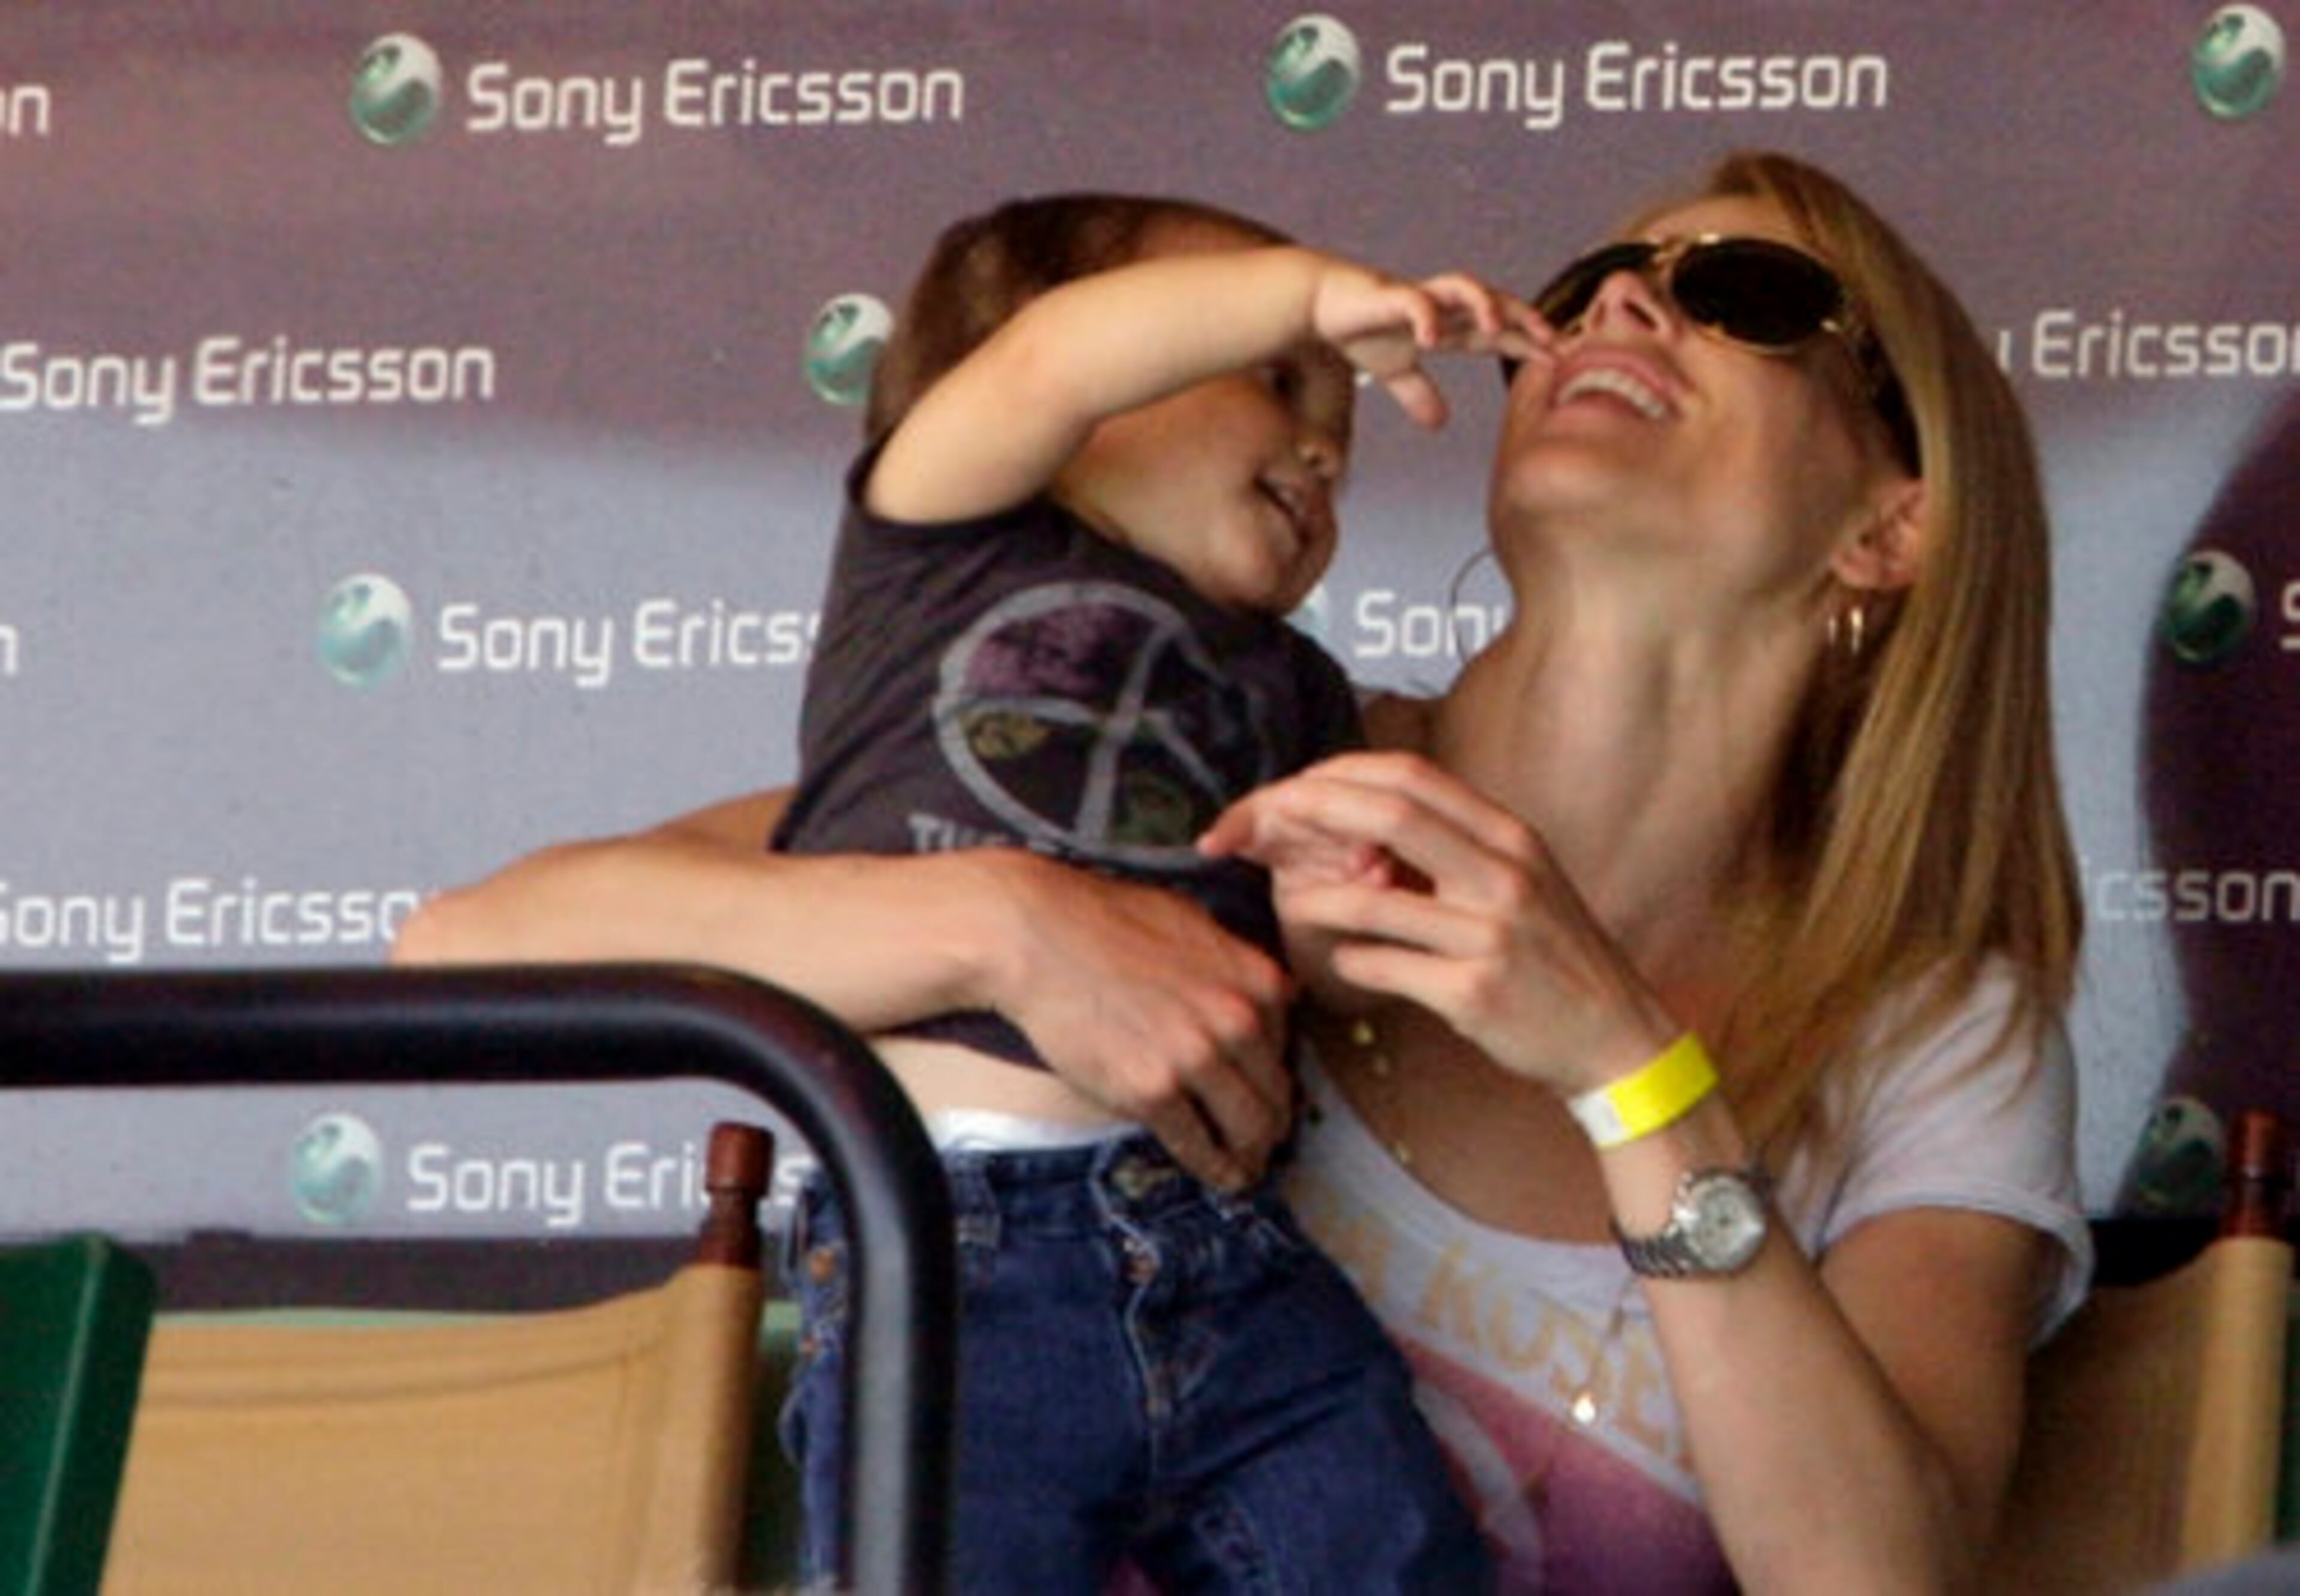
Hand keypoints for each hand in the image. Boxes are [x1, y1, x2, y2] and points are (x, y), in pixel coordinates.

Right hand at [986, 853, 1295, 1187]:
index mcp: (1255, 979)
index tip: (1267, 1094)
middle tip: (1267, 1142)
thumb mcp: (1193, 922)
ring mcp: (1195, 1060)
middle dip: (1274, 1124)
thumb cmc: (1107, 920)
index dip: (1275, 1074)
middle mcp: (1237, 1021)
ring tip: (1249, 1169)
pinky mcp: (1151, 1093)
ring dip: (1253, 1155)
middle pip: (1276, 1094)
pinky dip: (1217, 1169)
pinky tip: (1224, 1179)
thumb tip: (1278, 992)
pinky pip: (1198, 1146)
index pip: (1287, 1046)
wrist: (1038, 936)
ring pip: (1248, 1128)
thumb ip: (1237, 962)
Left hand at [1201, 751, 1675, 1094]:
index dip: (1334, 775)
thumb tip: (1360, 822)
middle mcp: (1504, 873)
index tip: (1284, 792)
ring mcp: (1491, 933)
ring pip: (1374, 900)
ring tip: (1290, 903)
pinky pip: (1385, 968)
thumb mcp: (1519, 882)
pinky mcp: (1475, 993)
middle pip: (1387, 814)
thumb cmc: (1552, 959)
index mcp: (1508, 835)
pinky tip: (1341, 962)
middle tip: (1245, 829)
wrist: (1616, 1039)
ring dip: (1317, 900)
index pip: (1407, 775)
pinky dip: (1349, 961)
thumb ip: (1453, 847)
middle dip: (1304, 813)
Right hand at [1309, 264, 1551, 428]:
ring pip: (1462, 286)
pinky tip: (1430, 340)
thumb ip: (1418, 393)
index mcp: (1446, 323)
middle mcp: (1439, 305)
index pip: (1496, 330)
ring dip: (1484, 303)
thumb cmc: (1359, 328)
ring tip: (1498, 327)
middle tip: (1552, 339)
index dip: (1527, 340)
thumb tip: (1440, 422)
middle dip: (1524, 317)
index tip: (1559, 356)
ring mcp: (1417, 296)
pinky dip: (1425, 317)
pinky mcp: (1388, 294)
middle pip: (1494, 301)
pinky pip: (1414, 300)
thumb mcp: (1393, 371)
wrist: (1318, 302)